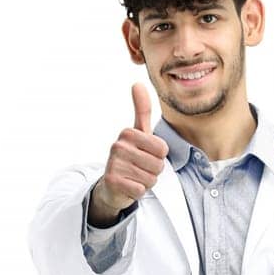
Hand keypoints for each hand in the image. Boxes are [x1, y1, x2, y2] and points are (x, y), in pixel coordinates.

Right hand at [90, 83, 169, 220]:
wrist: (111, 186)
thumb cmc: (130, 158)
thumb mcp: (138, 133)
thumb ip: (141, 110)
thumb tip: (137, 83)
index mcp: (127, 133)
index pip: (162, 149)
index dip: (159, 157)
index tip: (145, 156)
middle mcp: (118, 146)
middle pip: (158, 164)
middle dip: (153, 171)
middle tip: (139, 169)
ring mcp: (114, 164)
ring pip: (150, 178)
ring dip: (146, 182)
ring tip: (134, 177)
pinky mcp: (112, 182)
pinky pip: (140, 189)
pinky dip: (138, 192)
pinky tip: (129, 187)